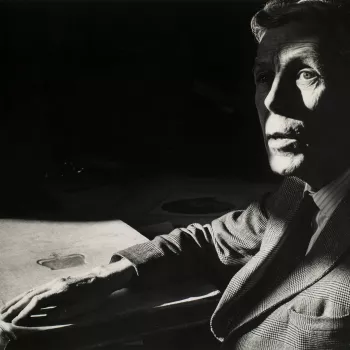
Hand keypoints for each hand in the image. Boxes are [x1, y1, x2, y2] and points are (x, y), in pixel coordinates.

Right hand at [0, 258, 135, 325]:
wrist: (102, 279)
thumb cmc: (93, 295)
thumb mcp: (80, 307)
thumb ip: (61, 312)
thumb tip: (42, 319)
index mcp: (61, 290)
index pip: (38, 301)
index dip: (25, 313)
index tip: (14, 323)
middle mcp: (55, 283)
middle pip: (30, 295)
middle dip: (15, 307)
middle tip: (1, 319)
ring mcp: (55, 281)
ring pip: (31, 291)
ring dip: (16, 300)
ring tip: (3, 310)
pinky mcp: (56, 282)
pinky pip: (37, 288)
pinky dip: (25, 295)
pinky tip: (19, 300)